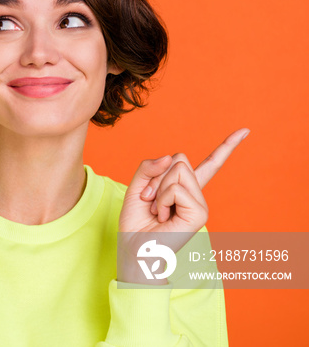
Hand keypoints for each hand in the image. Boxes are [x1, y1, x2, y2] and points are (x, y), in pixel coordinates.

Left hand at [117, 128, 248, 282]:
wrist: (134, 249)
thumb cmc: (135, 222)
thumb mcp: (137, 187)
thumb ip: (149, 167)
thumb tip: (170, 157)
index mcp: (185, 188)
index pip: (209, 164)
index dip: (227, 146)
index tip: (245, 130)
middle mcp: (196, 195)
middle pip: (179, 158)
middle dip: (157, 175)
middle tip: (150, 200)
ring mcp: (200, 204)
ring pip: (178, 170)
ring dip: (158, 188)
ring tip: (156, 210)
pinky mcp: (200, 214)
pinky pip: (176, 188)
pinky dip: (162, 199)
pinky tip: (162, 217)